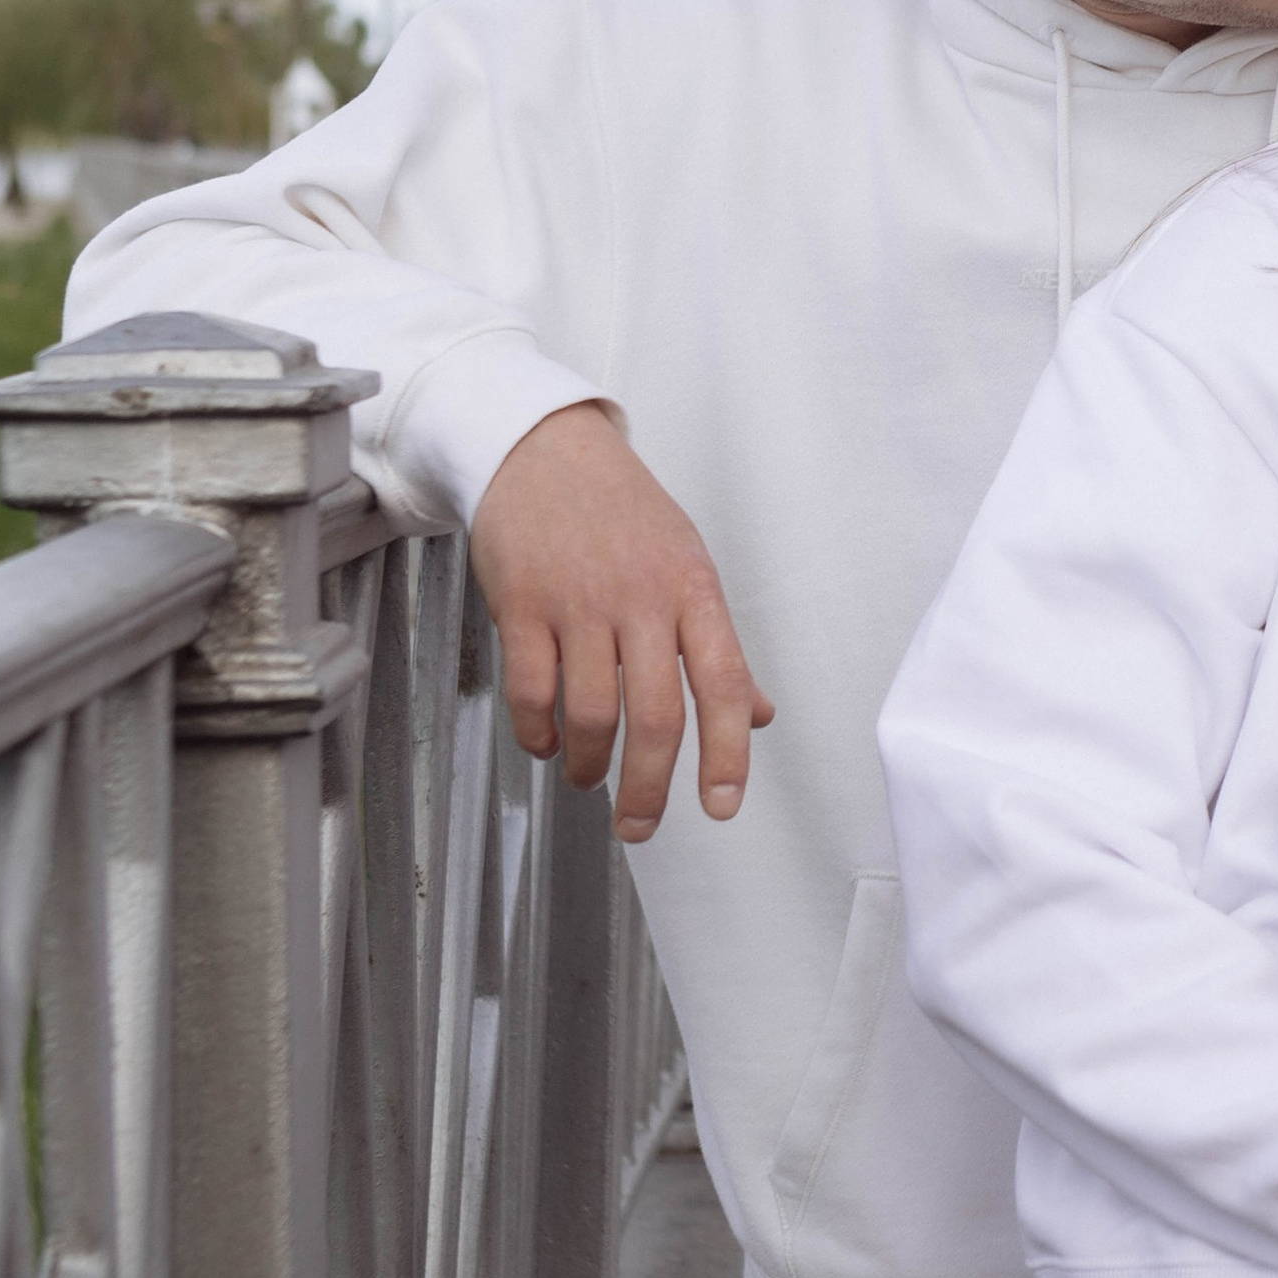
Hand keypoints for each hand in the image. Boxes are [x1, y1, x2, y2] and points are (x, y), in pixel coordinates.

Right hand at [469, 402, 773, 844]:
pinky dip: (538, 734)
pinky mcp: (521, 605)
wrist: (542, 449)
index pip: (724, 684)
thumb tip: (756, 714)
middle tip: (640, 827)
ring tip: (588, 778)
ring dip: (589, 764)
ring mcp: (578, 603)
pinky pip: (530, 692)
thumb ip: (717, 646)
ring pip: (591, 713)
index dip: (728, 753)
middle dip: (649, 789)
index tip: (723, 806)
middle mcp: (641, 600)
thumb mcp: (687, 564)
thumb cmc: (622, 511)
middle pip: (655, 716)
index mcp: (693, 591)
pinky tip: (547, 743)